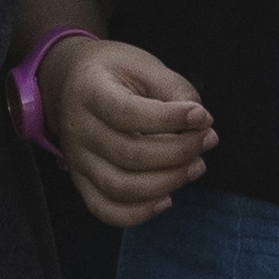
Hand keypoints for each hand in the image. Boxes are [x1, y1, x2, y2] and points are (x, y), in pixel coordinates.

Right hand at [42, 35, 212, 227]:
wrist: (70, 81)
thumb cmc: (114, 71)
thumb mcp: (144, 65)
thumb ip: (174, 89)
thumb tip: (201, 124)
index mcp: (90, 91)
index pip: (127, 113)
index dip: (169, 119)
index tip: (201, 116)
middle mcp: (78, 129)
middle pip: (130, 155)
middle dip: (179, 152)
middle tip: (207, 139)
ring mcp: (76, 159)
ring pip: (121, 188)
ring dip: (168, 182)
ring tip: (196, 166)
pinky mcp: (81, 180)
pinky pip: (105, 210)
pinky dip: (139, 213)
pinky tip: (166, 197)